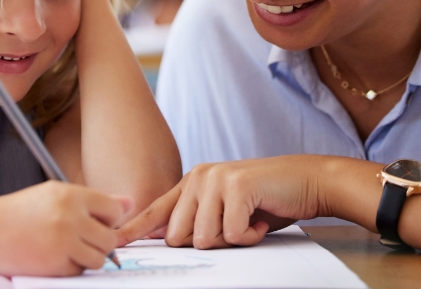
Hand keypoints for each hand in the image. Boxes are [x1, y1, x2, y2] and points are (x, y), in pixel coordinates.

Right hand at [0, 181, 132, 275]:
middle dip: (100, 242)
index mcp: (71, 195)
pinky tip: (53, 257)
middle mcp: (70, 217)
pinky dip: (71, 268)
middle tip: (79, 239)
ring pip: (99, 258)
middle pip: (110, 238)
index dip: (108, 220)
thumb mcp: (54, 194)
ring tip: (65, 248)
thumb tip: (129, 204)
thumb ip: (93, 200)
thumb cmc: (19, 211)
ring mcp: (63, 242)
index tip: (95, 223)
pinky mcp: (55, 265)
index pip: (115, 210)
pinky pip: (79, 271)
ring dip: (87, 257)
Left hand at [115, 156, 329, 249]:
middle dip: (208, 242)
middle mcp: (198, 177)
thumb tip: (165, 241)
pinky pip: (231, 234)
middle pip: (178, 237)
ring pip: (203, 238)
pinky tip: (260, 217)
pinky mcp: (236, 186)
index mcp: (191, 183)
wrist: (306, 181)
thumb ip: (196, 221)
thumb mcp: (225, 210)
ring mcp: (216, 179)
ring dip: (231, 239)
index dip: (133, 230)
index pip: (155, 212)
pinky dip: (250, 235)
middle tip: (234, 227)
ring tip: (248, 219)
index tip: (114, 242)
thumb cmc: (265, 201)